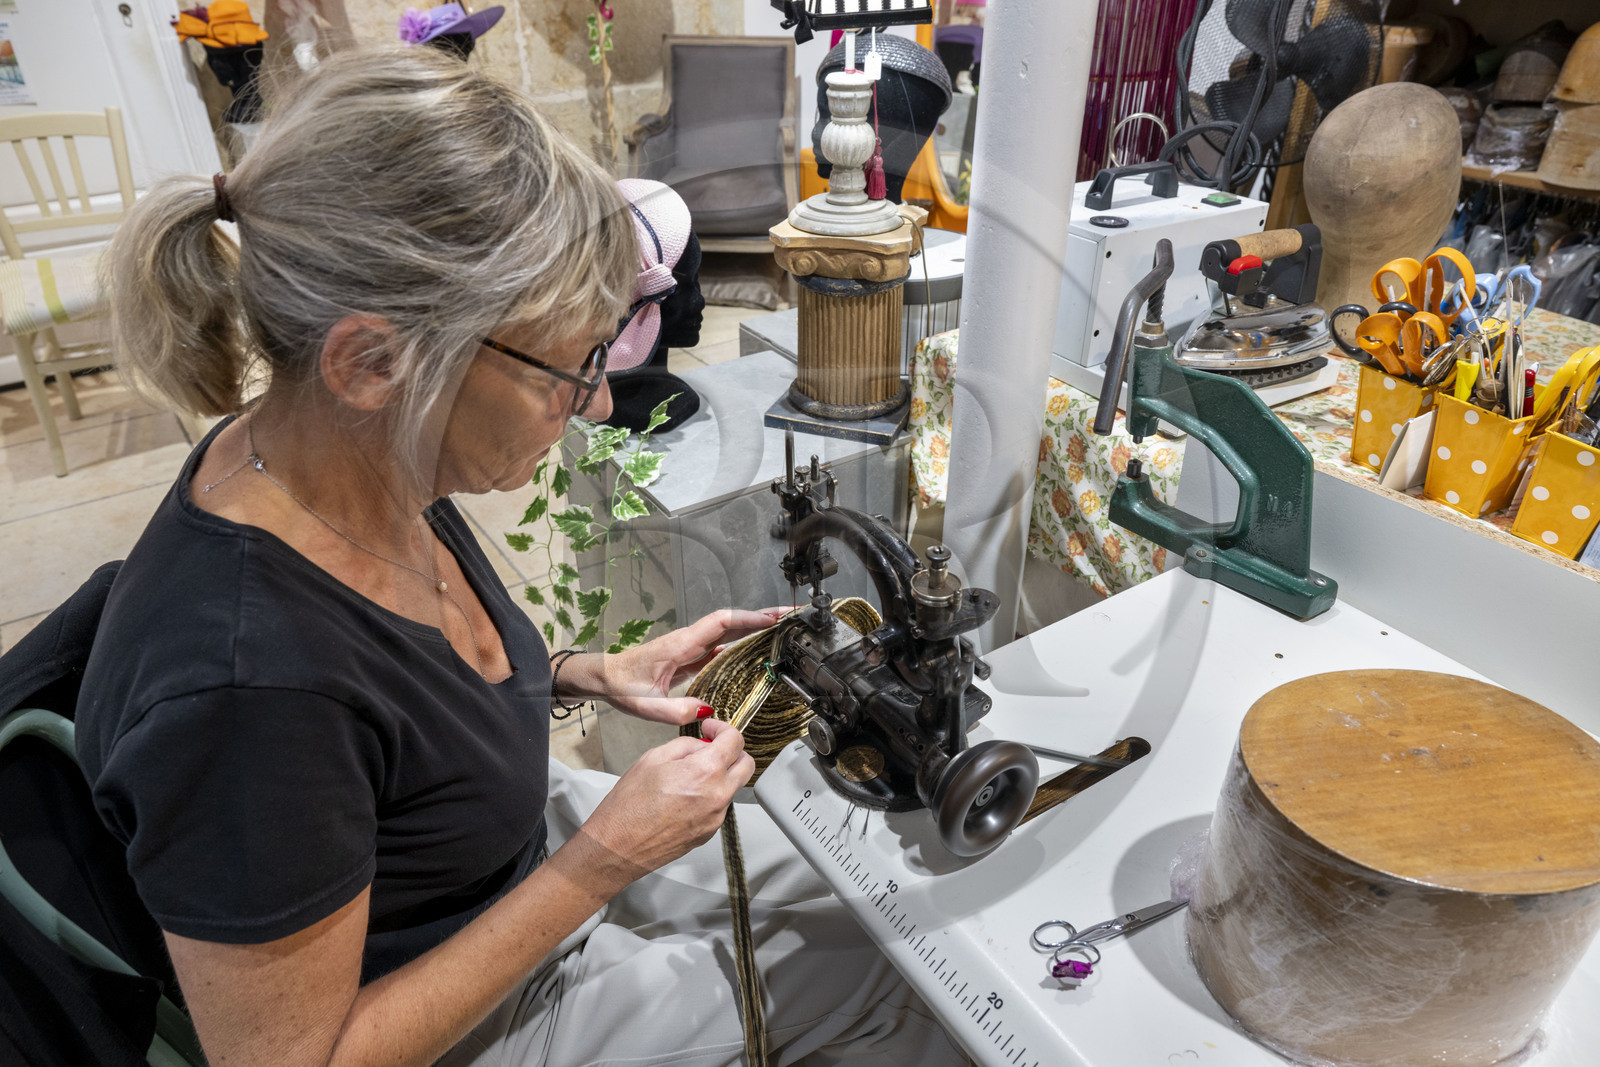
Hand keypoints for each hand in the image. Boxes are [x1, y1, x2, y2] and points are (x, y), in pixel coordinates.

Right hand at [573, 718, 754, 884]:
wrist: (617, 847)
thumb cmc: (628, 807)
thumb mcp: (653, 758)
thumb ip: (686, 745)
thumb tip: (703, 744)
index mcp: (705, 772)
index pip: (735, 740)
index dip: (722, 728)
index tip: (710, 729)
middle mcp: (718, 796)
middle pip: (746, 765)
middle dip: (732, 751)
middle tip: (710, 747)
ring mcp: (716, 818)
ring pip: (732, 786)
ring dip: (720, 775)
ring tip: (687, 775)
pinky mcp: (709, 833)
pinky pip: (719, 806)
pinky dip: (709, 796)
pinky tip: (683, 796)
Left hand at [586, 607, 789, 724]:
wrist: (607, 677)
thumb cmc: (623, 685)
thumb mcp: (645, 704)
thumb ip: (674, 709)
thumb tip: (707, 710)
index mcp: (681, 644)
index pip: (721, 623)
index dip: (748, 619)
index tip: (772, 620)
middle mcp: (690, 640)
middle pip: (734, 621)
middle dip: (764, 616)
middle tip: (792, 615)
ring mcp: (694, 647)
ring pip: (732, 630)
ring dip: (758, 625)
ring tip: (786, 626)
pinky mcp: (695, 656)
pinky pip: (726, 644)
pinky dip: (746, 641)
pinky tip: (761, 647)